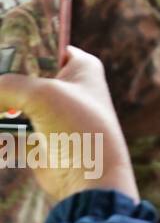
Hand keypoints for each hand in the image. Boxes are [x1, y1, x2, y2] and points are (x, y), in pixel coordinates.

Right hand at [0, 46, 136, 202]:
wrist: (89, 177)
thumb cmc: (78, 127)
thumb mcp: (41, 95)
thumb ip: (6, 85)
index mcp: (80, 66)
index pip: (43, 45)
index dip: (17, 48)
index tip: (1, 51)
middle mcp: (66, 86)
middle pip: (20, 75)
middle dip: (2, 84)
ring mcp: (50, 113)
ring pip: (9, 103)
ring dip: (0, 109)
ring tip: (2, 118)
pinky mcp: (36, 137)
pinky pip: (7, 128)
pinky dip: (1, 132)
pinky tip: (3, 137)